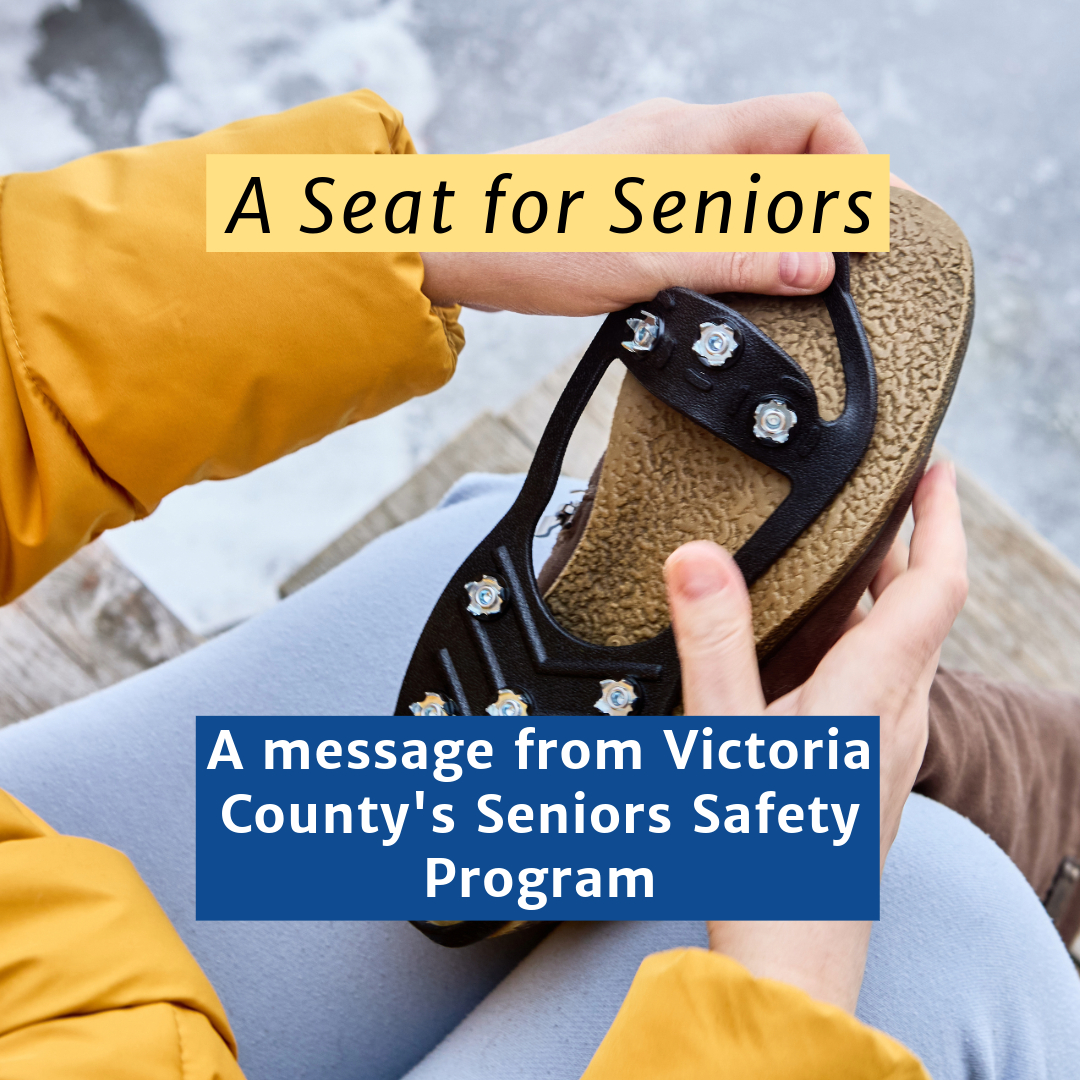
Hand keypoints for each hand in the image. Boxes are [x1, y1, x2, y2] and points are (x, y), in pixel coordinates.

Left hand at [421, 93, 866, 314]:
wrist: (456, 244)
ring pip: (743, 190)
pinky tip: (719, 285)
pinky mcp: (630, 200)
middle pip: (784, 158)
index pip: (812, 125)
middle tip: (831, 275)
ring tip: (780, 290)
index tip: (863, 236)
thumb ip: (739, 263)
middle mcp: (680, 140)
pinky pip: (702, 213)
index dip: (852, 173)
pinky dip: (727, 245)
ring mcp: (653, 168)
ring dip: (770, 235)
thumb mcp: (651, 262)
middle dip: (817, 212)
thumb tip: (819, 268)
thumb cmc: (538, 238)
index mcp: (696, 137)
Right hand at [663, 461, 967, 1010]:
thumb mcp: (726, 734)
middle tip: (871, 500)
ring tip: (835, 559)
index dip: (942, 518)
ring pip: (901, 645)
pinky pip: (878, 679)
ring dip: (879, 593)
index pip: (938, 583)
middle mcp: (897, 713)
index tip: (936, 470)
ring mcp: (886, 743)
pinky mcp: (864, 764)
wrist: (788, 950)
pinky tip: (804, 646)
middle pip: (923, 607)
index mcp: (877, 692)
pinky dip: (856, 638)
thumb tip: (700, 557)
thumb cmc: (764, 854)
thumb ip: (714, 641)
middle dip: (906, 545)